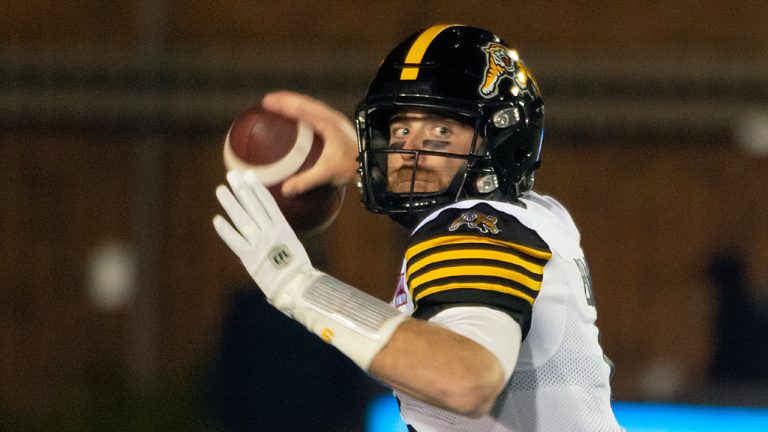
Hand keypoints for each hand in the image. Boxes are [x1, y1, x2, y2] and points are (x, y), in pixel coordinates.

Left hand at [213, 170, 312, 299]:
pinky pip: (234, 241)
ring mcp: (259, 243)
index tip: (249, 175)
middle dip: (241, 189)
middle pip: (253, 206)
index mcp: (282, 227)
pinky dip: (225, 230)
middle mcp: (270, 232)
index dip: (257, 188)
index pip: (267, 203)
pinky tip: (216, 219)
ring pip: (242, 219)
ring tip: (221, 190)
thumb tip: (268, 224)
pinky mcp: (250, 258)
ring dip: (231, 203)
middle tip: (232, 175)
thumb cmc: (296, 269)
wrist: (296, 286)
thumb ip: (278, 233)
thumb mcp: (291, 244)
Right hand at [261, 91, 358, 196]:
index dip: (284, 105)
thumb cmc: (352, 166)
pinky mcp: (338, 125)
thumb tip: (286, 189)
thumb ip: (307, 181)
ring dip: (296, 102)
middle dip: (286, 99)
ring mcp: (336, 120)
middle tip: (269, 100)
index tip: (268, 102)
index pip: (302, 110)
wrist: (373, 164)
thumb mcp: (328, 173)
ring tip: (281, 103)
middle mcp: (332, 118)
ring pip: (312, 105)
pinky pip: (317, 112)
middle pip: (305, 102)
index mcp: (328, 124)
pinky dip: (304, 109)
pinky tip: (298, 116)